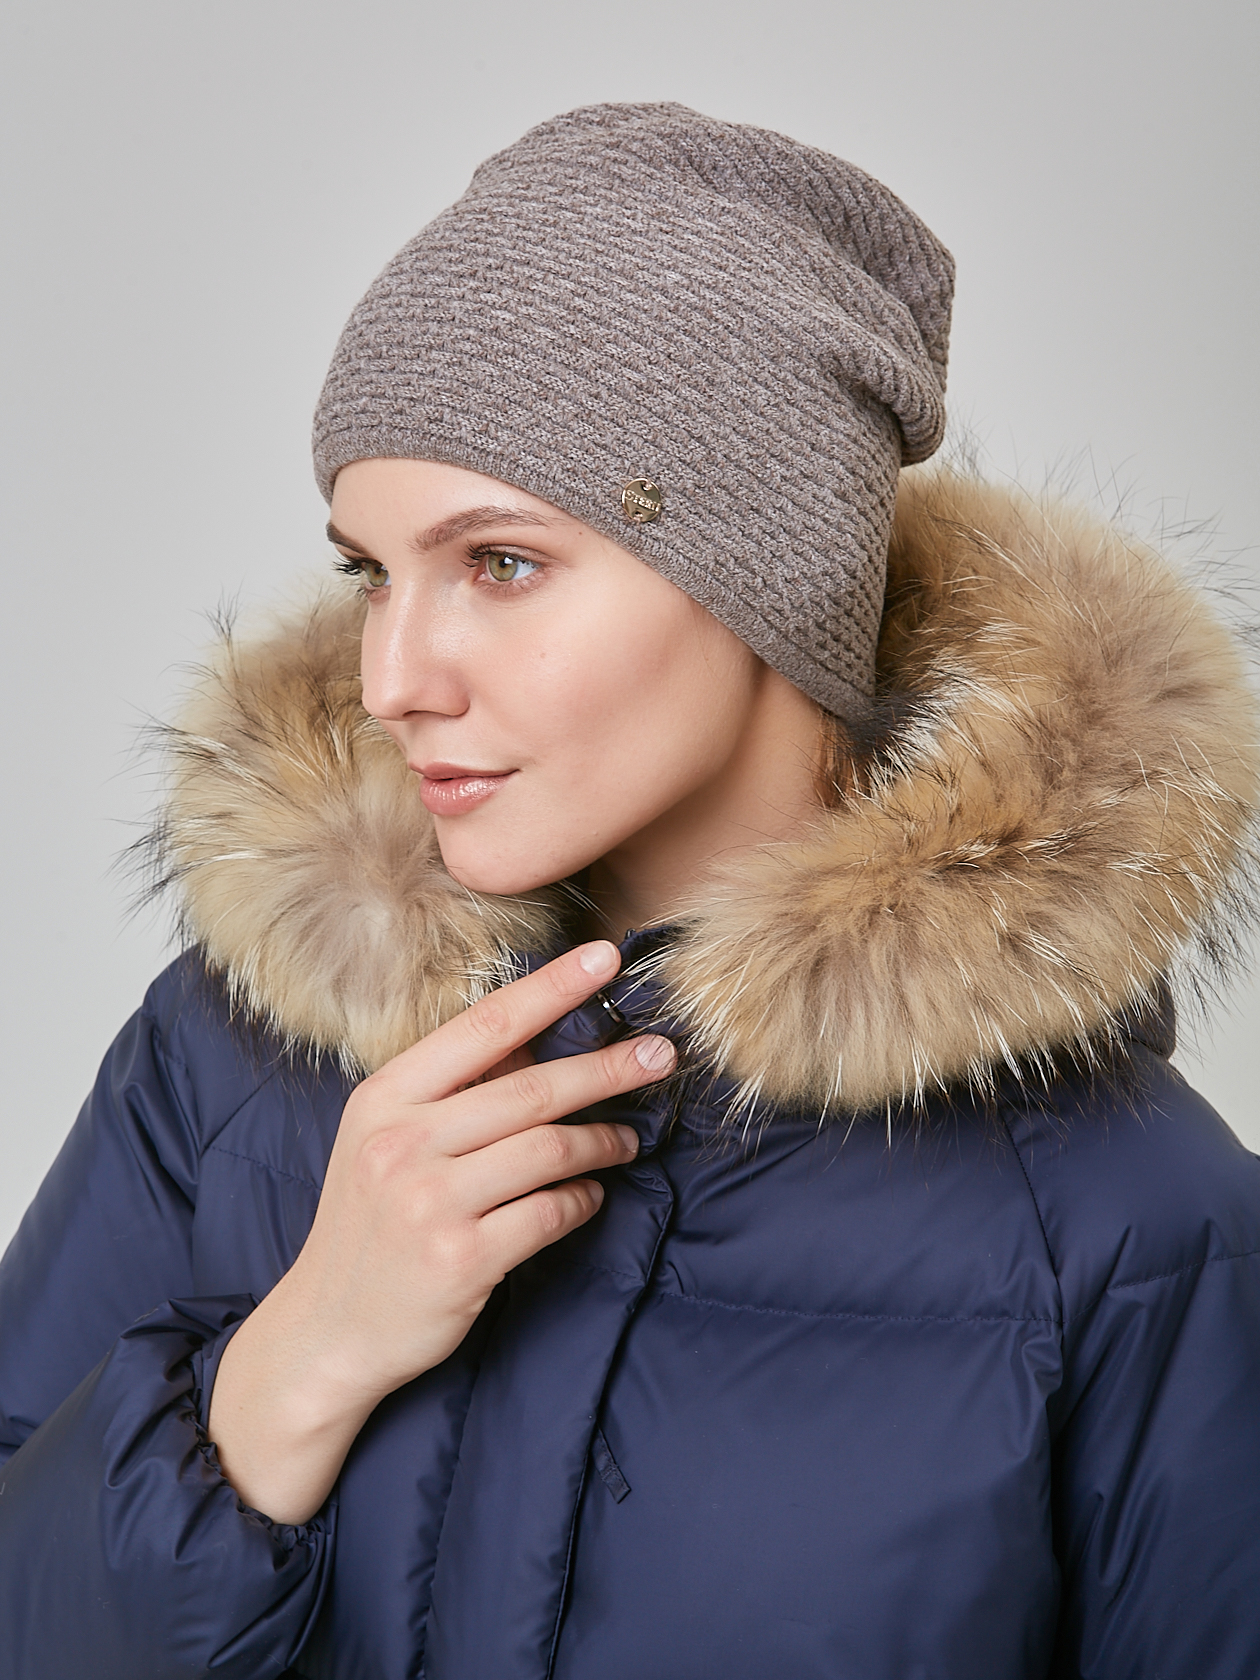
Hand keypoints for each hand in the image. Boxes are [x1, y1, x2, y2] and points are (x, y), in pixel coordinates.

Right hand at [207, 939, 674, 1522]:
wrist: (326, 1328)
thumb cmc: (370, 1221)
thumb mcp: (387, 1139)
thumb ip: (453, 1089)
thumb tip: (538, 1033)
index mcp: (385, 1097)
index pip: (484, 1025)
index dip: (551, 987)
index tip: (605, 957)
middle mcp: (402, 1142)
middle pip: (532, 1088)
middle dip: (607, 1068)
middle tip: (660, 1055)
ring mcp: (429, 1203)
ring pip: (549, 1149)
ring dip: (602, 1142)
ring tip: (628, 1140)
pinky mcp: (460, 1259)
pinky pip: (550, 1212)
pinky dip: (581, 1201)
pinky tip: (588, 1197)